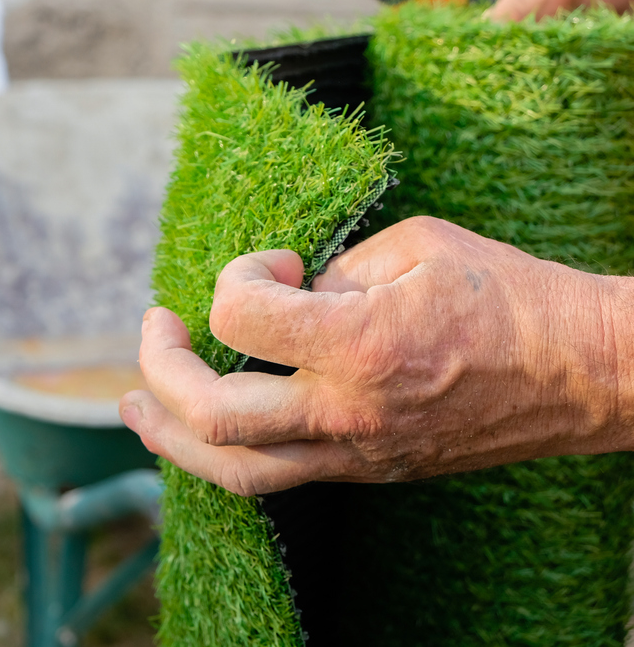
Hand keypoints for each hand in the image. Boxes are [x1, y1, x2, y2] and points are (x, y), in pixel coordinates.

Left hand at [119, 216, 633, 495]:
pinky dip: (225, 453)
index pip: (240, 314)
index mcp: (361, 342)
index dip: (239, 275)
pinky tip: (202, 427)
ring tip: (135, 406)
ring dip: (169, 436)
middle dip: (160, 367)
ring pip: (234, 471)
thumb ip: (335, 270)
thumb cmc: (511, 296)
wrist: (590, 372)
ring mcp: (359, 452)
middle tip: (156, 327)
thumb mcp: (418, 246)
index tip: (275, 264)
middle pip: (212, 415)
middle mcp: (348, 410)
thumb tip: (287, 296)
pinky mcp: (371, 470)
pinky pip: (278, 477)